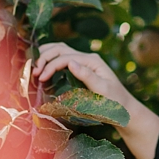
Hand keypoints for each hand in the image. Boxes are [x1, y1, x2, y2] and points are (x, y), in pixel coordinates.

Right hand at [36, 42, 158, 158]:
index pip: (66, 57)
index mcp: (92, 61)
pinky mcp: (82, 70)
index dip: (51, 65)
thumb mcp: (102, 90)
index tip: (40, 78)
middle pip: (61, 49)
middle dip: (45, 57)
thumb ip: (87, 75)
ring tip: (35, 66)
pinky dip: (51, 60)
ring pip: (61, 50)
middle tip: (34, 72)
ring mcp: (85, 63)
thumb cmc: (115, 102)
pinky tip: (43, 68)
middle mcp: (88, 58)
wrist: (125, 109)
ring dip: (46, 55)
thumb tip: (70, 62)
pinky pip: (64, 59)